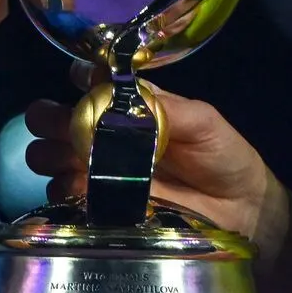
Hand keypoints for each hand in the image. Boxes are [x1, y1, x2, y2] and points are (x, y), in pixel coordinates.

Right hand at [23, 66, 279, 240]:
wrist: (242, 213)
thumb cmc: (225, 157)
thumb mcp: (204, 121)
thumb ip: (167, 106)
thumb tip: (126, 91)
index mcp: (129, 109)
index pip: (90, 85)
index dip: (79, 79)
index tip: (80, 80)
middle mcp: (106, 138)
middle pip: (56, 121)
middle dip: (49, 119)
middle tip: (62, 128)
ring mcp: (99, 175)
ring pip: (51, 159)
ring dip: (51, 156)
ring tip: (72, 162)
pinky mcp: (101, 211)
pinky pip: (65, 199)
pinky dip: (63, 191)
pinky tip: (80, 190)